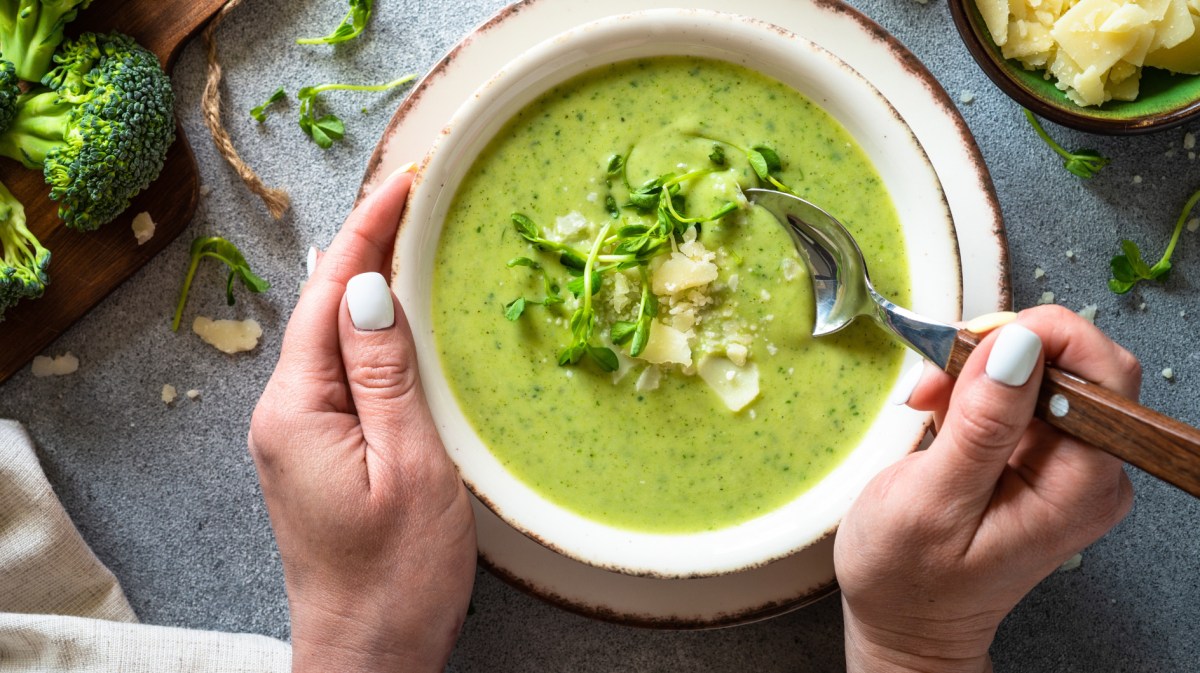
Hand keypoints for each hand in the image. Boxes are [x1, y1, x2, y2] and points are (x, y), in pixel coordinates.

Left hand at [248, 168, 474, 672]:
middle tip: (414, 194)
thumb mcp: (408, 466)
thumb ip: (386, 375)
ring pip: (332, 336)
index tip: (407, 183)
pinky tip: (397, 316)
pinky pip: (340, 370)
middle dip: (366, 244)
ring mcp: (296, 434)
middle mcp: (284, 413)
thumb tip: (372, 291)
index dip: (368, 232)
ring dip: (368, 282)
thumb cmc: (397, 574)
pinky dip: (370, 330)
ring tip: (409, 234)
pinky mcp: (316, 451)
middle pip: (324, 307)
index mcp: (299, 410)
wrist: (368, 654)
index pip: (332, 294)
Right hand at [834, 305, 1138, 672]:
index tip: (977, 342)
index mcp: (1078, 487)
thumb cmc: (909, 580)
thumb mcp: (932, 500)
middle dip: (1001, 350)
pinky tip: (936, 412)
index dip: (1045, 337)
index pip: (1103, 374)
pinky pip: (1019, 394)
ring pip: (1041, 372)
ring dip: (977, 370)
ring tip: (927, 401)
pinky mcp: (1038, 458)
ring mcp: (1064, 465)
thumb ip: (979, 425)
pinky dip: (972, 388)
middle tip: (938, 374)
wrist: (905, 623)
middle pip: (1074, 365)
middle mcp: (1088, 472)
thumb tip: (1017, 346)